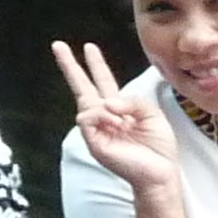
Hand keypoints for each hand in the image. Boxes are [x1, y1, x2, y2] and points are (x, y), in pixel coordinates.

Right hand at [51, 37, 178, 196]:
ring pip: (86, 104)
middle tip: (57, 44)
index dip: (97, 64)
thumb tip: (107, 102)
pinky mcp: (93, 143)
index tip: (89, 47)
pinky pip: (87, 119)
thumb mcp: (152, 114)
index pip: (103, 81)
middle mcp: (104, 118)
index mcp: (119, 108)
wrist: (160, 172)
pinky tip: (115, 123)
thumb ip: (132, 100)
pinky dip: (100, 116)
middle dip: (69, 66)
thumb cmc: (158, 146)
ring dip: (104, 106)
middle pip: (82, 87)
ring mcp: (96, 130)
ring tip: (121, 122)